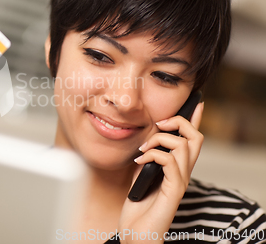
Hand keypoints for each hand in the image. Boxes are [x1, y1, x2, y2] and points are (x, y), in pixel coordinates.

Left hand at [117, 102, 204, 242]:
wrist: (136, 233)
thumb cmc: (139, 205)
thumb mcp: (142, 173)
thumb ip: (149, 157)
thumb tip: (147, 142)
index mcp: (177, 167)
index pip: (192, 140)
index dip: (195, 120)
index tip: (195, 102)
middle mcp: (183, 173)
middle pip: (195, 137)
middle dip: (179, 122)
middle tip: (158, 124)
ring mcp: (180, 182)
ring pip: (184, 146)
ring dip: (159, 140)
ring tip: (142, 150)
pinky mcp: (174, 191)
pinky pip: (170, 162)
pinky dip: (153, 156)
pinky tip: (140, 162)